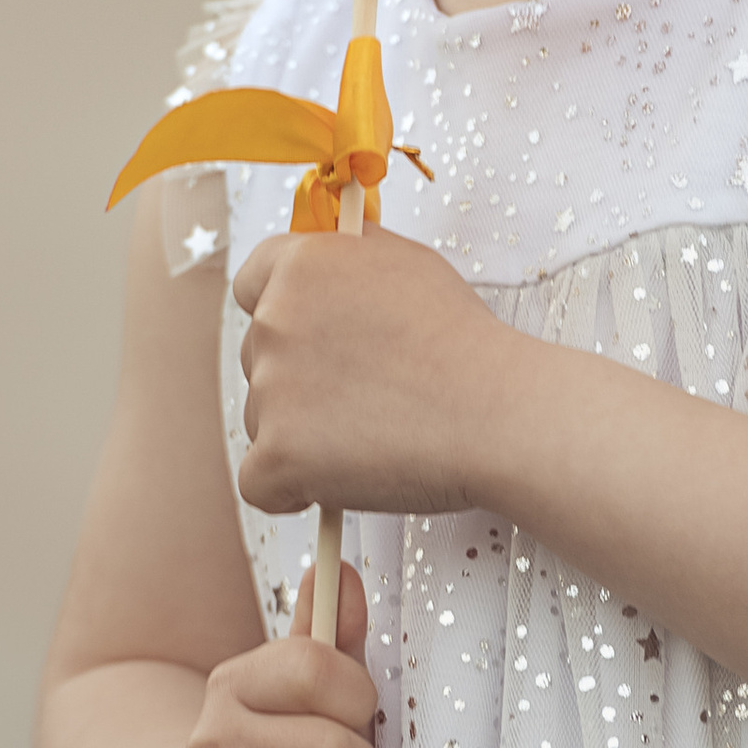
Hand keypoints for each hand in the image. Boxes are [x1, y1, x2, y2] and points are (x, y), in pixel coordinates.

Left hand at [232, 225, 512, 519]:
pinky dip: (294, 490)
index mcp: (301, 267)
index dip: (282, 317)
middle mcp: (274, 321)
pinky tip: (343, 478)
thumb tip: (322, 260)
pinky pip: (260, 483)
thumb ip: (348, 257)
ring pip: (262, 422)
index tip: (309, 342)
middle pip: (258, 361)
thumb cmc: (464, 344)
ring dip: (303, 437)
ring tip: (375, 435)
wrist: (496, 412)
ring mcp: (271, 390)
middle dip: (298, 383)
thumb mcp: (406, 263)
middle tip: (366, 398)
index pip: (251, 286)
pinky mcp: (277, 454)